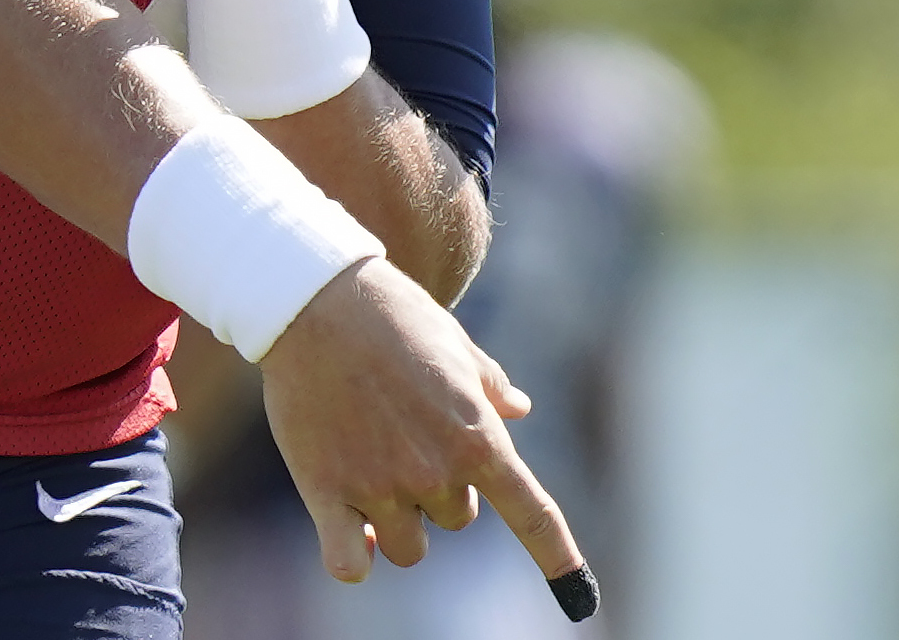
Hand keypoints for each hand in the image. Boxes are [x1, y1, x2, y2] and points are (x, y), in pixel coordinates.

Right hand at [259, 259, 591, 591]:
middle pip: (455, 518)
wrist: (318, 298)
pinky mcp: (326, 491)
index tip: (580, 598)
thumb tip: (520, 408)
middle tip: (406, 434)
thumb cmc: (394, 314)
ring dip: (396, 520)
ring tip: (371, 464)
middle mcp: (435, 471)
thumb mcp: (456, 344)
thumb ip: (490, 386)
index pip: (531, 514)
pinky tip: (352, 532)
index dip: (558, 559)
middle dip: (438, 488)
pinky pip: (349, 564)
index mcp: (477, 437)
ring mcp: (379, 485)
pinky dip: (353, 557)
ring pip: (407, 546)